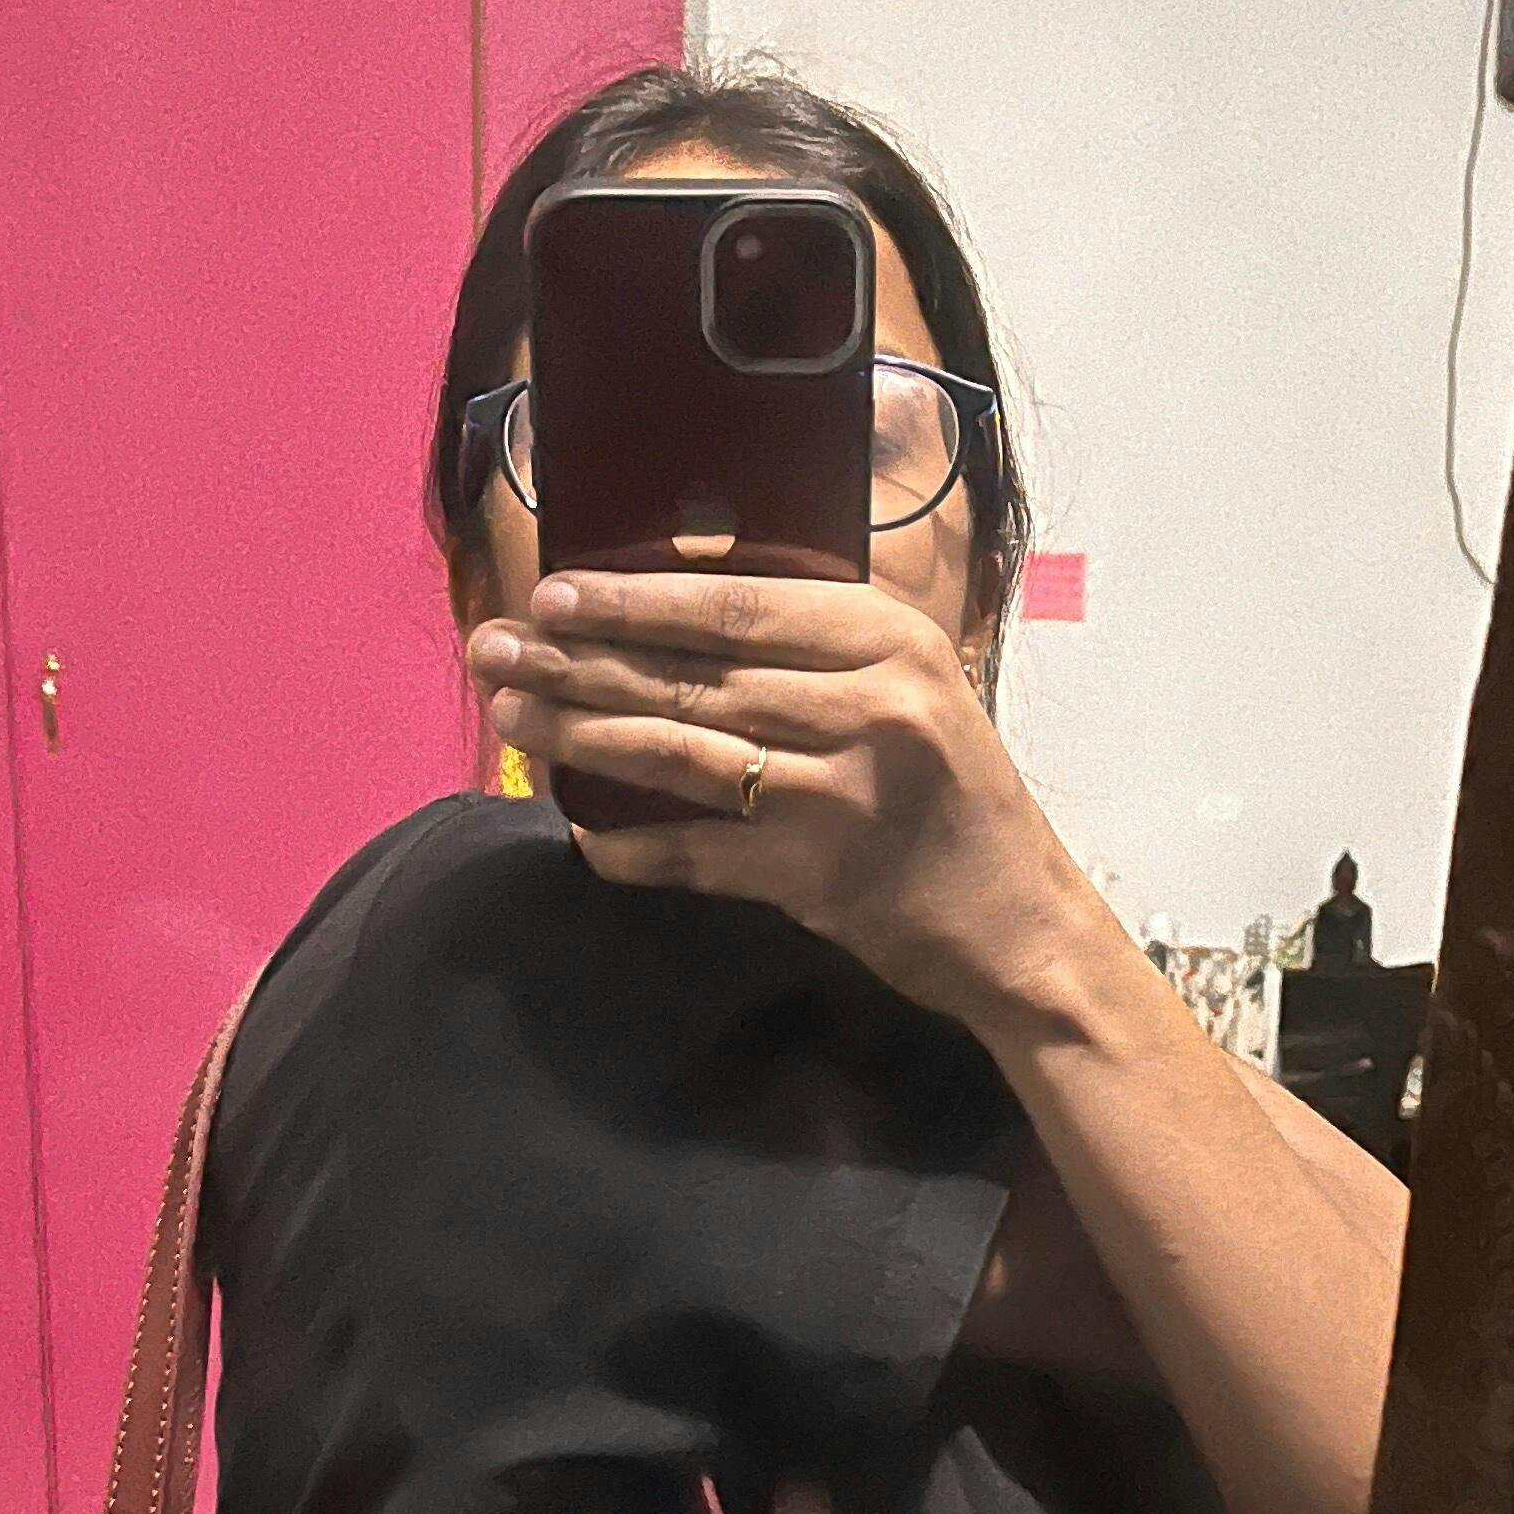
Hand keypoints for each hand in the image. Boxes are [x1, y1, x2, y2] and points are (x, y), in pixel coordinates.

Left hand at [469, 568, 1090, 1032]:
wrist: (1019, 921)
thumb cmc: (955, 797)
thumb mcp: (911, 688)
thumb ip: (816, 648)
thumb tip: (673, 610)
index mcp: (889, 640)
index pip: (735, 606)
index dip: (633, 599)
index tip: (554, 593)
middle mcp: (868, 705)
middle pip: (692, 674)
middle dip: (579, 659)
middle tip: (495, 646)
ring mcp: (839, 794)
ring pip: (681, 752)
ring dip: (583, 735)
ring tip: (511, 715)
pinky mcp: (816, 877)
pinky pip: (698, 854)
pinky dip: (636, 848)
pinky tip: (582, 835)